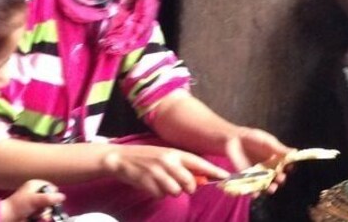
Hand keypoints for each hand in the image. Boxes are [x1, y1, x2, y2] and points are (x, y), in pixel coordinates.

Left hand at [0, 179, 64, 221]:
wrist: (8, 217)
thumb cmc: (18, 205)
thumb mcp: (35, 199)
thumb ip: (49, 198)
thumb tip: (62, 197)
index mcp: (35, 185)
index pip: (51, 188)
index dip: (54, 195)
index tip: (53, 201)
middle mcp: (36, 194)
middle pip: (51, 201)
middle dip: (48, 208)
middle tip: (43, 211)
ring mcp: (34, 205)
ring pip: (47, 210)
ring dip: (44, 215)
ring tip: (38, 217)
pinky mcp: (32, 214)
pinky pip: (42, 216)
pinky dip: (41, 219)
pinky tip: (36, 220)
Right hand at [102, 144, 229, 197]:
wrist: (120, 158)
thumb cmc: (145, 158)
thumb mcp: (165, 156)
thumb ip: (181, 165)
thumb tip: (200, 179)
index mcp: (174, 152)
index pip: (199, 163)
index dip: (213, 171)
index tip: (226, 177)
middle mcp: (168, 161)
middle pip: (189, 183)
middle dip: (187, 187)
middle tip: (177, 183)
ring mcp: (157, 172)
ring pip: (176, 191)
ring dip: (170, 191)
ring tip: (160, 181)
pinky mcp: (148, 182)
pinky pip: (161, 195)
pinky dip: (157, 193)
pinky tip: (150, 184)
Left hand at [223, 127, 292, 194]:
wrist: (234, 140)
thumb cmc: (253, 138)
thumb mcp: (267, 141)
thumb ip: (279, 148)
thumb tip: (294, 152)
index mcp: (277, 159)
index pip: (286, 166)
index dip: (289, 168)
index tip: (289, 168)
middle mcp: (270, 168)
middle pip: (278, 177)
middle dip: (280, 179)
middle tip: (280, 178)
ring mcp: (260, 174)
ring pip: (268, 185)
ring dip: (271, 188)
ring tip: (271, 188)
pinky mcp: (249, 179)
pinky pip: (253, 188)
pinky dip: (254, 192)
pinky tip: (255, 194)